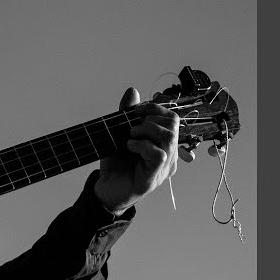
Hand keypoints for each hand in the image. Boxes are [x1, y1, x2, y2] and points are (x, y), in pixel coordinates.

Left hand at [94, 87, 179, 214]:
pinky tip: (130, 146)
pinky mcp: (153, 178)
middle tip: (132, 126)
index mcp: (164, 144)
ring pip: (169, 138)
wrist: (105, 189)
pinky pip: (159, 155)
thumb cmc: (116, 163)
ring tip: (130, 135)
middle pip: (174, 125)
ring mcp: (163, 168)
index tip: (136, 110)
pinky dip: (142, 145)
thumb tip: (133, 90)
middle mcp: (169, 155)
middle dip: (151, 118)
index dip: (156, 108)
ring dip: (147, 130)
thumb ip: (127, 114)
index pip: (172, 118)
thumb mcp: (120, 133)